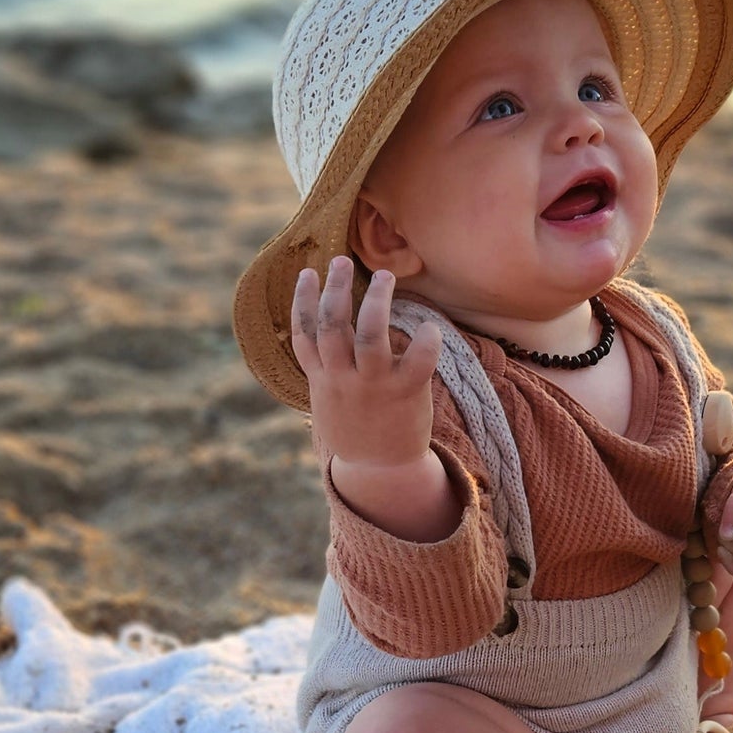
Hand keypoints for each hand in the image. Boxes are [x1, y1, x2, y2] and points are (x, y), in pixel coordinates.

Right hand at [292, 257, 459, 542]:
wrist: (382, 473)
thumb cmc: (358, 431)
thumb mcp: (330, 403)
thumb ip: (327, 370)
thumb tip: (322, 341)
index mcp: (323, 379)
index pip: (304, 334)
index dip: (302, 300)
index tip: (308, 272)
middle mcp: (343, 380)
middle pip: (332, 326)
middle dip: (335, 289)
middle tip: (343, 260)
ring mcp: (373, 387)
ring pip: (368, 336)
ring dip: (376, 301)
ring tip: (386, 276)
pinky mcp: (405, 395)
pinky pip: (416, 362)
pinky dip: (424, 341)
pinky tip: (429, 327)